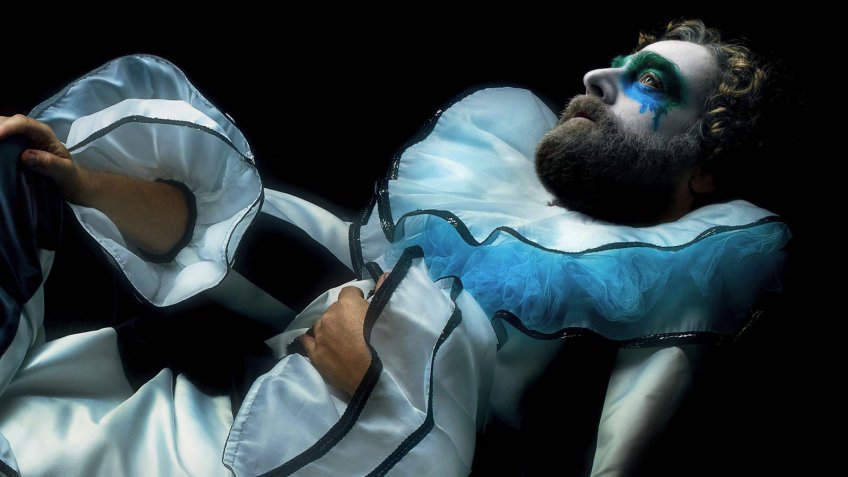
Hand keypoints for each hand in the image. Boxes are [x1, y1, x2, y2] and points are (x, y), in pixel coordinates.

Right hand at [0, 114, 87, 201]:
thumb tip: (26, 155)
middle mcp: (30, 132)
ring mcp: (19, 139)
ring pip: (1, 128)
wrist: (67, 182)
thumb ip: (49, 163)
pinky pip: (1, 140)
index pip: (23, 124)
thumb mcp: (63, 172)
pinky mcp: (12, 147)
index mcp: (43, 134)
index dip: (7, 127)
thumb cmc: (67, 175)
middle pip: (7, 122)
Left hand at [301, 273, 389, 394]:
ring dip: (329, 328)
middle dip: (343, 316)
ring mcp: (320, 335)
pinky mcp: (315, 354)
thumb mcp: (388, 314)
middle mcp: (330, 316)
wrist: (374, 375)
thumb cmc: (385, 343)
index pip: (349, 292)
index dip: (357, 299)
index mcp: (347, 304)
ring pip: (321, 325)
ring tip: (341, 340)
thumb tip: (384, 275)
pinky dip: (312, 339)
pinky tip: (315, 341)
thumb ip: (383, 292)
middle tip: (356, 329)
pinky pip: (307, 341)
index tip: (363, 309)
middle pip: (334, 310)